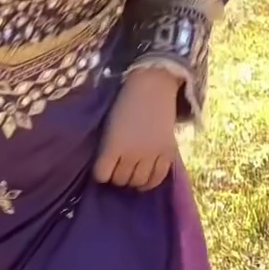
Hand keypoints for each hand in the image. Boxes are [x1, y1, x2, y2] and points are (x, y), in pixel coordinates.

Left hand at [94, 67, 180, 190]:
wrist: (152, 87)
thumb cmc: (124, 103)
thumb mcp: (108, 124)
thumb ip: (107, 147)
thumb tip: (106, 170)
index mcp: (113, 144)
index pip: (102, 175)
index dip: (101, 173)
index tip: (102, 168)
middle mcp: (132, 153)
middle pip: (120, 180)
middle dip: (116, 176)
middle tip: (118, 169)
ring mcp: (152, 154)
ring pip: (139, 182)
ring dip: (132, 181)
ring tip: (131, 173)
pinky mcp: (168, 153)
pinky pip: (158, 178)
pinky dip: (150, 182)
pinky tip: (145, 178)